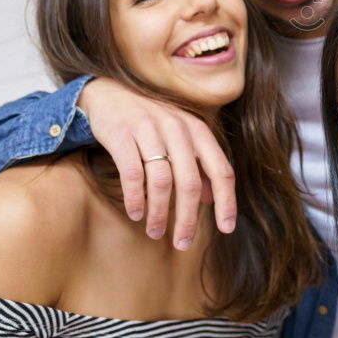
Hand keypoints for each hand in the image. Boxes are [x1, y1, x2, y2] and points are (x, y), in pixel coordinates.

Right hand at [77, 78, 236, 247]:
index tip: (227, 229)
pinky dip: (136, 198)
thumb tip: (211, 199)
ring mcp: (150, 130)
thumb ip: (198, 166)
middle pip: (190, 183)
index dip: (227, 202)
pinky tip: (136, 214)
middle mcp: (178, 129)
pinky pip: (133, 174)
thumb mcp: (181, 139)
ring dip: (160, 213)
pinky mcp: (122, 135)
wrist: (110, 93)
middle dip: (188, 218)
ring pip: (162, 181)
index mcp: (199, 131)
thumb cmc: (151, 122)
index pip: (222, 170)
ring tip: (156, 233)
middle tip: (183, 243)